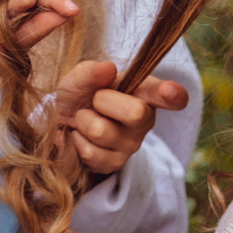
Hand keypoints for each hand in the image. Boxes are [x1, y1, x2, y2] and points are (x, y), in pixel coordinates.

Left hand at [46, 59, 189, 178]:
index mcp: (143, 91)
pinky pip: (90, 152)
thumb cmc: (80, 94)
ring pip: (100, 131)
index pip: (164, 94)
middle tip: (94, 100)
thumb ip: (91, 72)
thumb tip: (108, 68)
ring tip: (84, 119)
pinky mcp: (116, 163)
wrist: (61, 122)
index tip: (170, 92)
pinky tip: (81, 137)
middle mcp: (145, 118)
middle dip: (102, 101)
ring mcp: (132, 144)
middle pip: (136, 112)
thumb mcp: (81, 77)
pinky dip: (76, 142)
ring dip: (82, 121)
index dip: (172, 94)